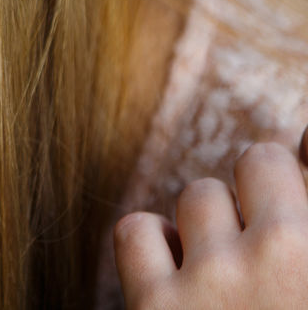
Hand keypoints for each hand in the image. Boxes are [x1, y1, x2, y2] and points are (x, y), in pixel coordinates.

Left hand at [114, 126, 307, 308]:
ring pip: (200, 194)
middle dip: (257, 195)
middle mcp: (286, 254)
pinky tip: (175, 280)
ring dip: (206, 226)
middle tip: (263, 247)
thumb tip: (301, 135)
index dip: (307, 148)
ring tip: (228, 281)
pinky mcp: (156, 306)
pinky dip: (152, 246)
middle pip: (259, 163)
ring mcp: (218, 277)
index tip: (300, 147)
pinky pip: (137, 230)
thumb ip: (306, 220)